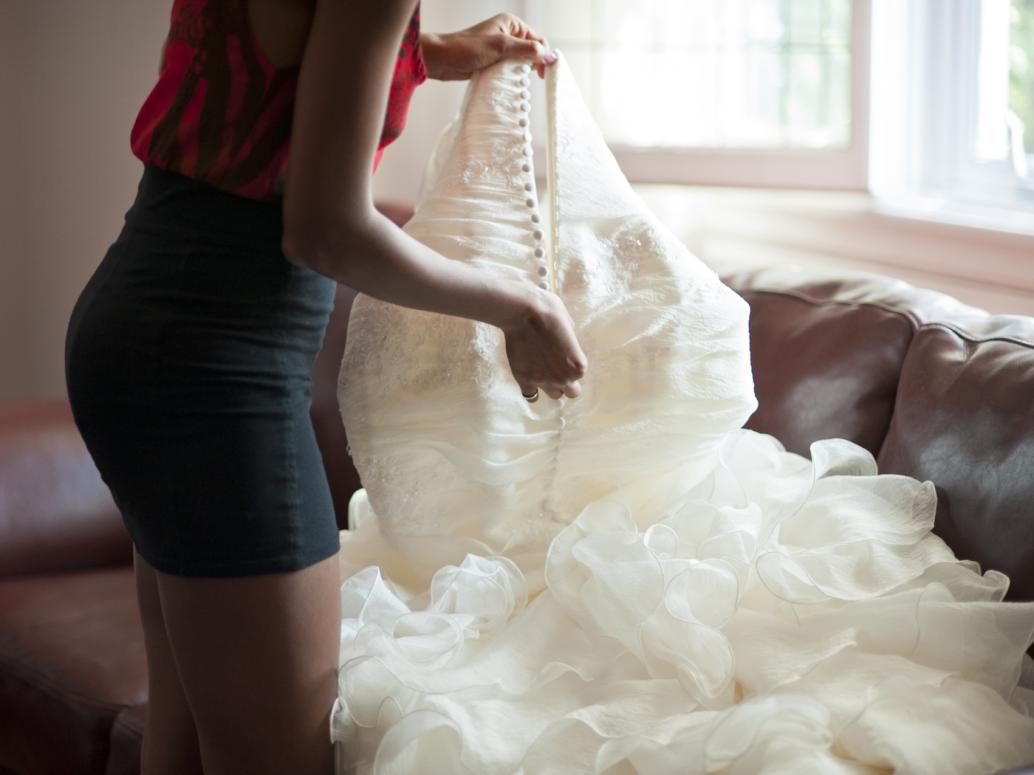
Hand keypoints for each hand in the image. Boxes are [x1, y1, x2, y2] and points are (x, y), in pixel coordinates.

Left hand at [420, 13, 556, 80]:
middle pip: (530, 50)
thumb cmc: (468, 48)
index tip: (544, 73)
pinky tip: (512, 83)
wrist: (443, 59)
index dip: (543, 55)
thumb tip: (548, 55)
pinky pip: (509, 68)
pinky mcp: (493, 60)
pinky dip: (512, 75)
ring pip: (520, 61)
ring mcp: (500, 48)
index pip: (537, 39)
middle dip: (533, 63)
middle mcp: (507, 33)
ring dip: (522, 71)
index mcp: (511, 23)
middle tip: (533, 79)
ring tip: (521, 80)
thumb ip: (526, 50)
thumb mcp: (501, 47)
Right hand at [500, 283, 586, 400]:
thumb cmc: (550, 312)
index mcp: (579, 365)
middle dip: (566, 381)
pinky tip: (529, 377)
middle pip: (571, 392)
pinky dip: (531, 388)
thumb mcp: (569, 324)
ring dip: (550, 385)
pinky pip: (530, 395)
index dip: (571, 364)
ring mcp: (543, 381)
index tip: (563, 354)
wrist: (524, 312)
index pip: (579, 374)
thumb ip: (570, 342)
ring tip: (543, 370)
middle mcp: (564, 378)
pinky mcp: (524, 380)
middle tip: (557, 368)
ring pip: (554, 394)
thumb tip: (566, 346)